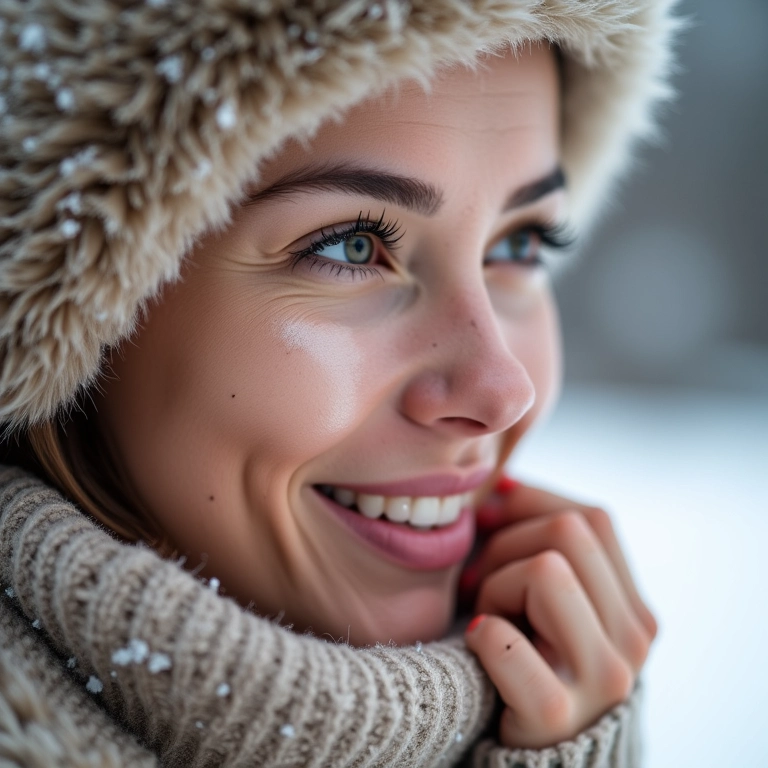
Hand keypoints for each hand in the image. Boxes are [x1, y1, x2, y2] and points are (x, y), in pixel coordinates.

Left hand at [463, 478, 657, 749]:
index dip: (531, 506)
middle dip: (507, 545)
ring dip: (496, 587)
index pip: (592, 517)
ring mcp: (603, 678)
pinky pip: (503, 639)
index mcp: (634, 607)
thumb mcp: (546, 595)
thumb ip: (539, 537)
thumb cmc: (525, 655)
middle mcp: (633, 640)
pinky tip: (476, 644)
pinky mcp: (556, 713)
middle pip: (569, 533)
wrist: (530, 746)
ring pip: (545, 569)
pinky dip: (480, 634)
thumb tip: (499, 485)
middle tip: (480, 581)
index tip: (490, 522)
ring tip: (487, 614)